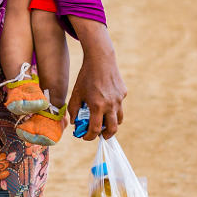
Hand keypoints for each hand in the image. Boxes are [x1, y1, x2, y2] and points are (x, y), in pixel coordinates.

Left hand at [68, 23, 126, 138]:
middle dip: (105, 135)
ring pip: (119, 119)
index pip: (95, 129)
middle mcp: (110, 104)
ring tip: (103, 120)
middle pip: (112, 129)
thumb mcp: (76, 93)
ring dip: (111, 123)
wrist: (101, 59)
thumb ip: (74, 110)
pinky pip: (119, 105)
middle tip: (99, 134)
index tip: (85, 137)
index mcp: (97, 106)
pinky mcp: (123, 93)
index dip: (89, 137)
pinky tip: (105, 99)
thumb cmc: (86, 76)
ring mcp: (119, 99)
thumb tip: (75, 123)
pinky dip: (113, 108)